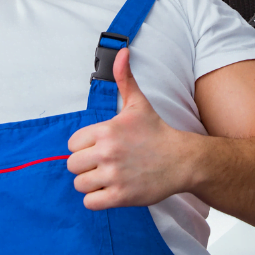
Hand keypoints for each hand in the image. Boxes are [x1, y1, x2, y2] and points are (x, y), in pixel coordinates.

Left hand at [67, 48, 196, 209]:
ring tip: (107, 177)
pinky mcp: (120, 196)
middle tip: (103, 164)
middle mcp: (108, 152)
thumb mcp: (138, 103)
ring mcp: (114, 176)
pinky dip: (97, 199)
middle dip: (85, 166)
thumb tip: (121, 51)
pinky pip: (90, 202)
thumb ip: (124, 78)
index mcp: (107, 130)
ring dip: (91, 183)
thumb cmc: (156, 132)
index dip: (84, 147)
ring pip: (80, 184)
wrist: (182, 160)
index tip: (99, 147)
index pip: (72, 144)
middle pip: (72, 166)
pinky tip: (111, 190)